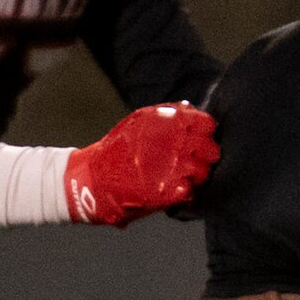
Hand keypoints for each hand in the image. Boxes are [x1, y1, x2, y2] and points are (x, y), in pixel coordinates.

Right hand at [63, 102, 218, 224]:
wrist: (90, 179)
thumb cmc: (116, 152)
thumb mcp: (136, 124)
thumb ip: (164, 117)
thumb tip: (191, 107)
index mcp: (163, 121)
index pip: (205, 124)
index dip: (206, 134)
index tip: (202, 140)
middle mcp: (169, 142)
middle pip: (209, 149)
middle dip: (207, 157)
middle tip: (198, 163)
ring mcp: (168, 168)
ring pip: (203, 172)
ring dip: (199, 176)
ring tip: (188, 178)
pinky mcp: (164, 191)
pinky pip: (190, 192)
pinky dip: (188, 192)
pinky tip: (179, 190)